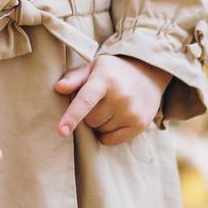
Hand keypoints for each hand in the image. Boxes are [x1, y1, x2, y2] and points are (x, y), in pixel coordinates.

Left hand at [53, 55, 172, 145]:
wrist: (148, 72)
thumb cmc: (113, 71)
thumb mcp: (94, 67)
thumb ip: (74, 77)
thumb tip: (58, 88)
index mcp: (104, 79)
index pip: (85, 100)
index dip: (72, 116)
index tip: (61, 131)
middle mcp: (120, 96)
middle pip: (89, 120)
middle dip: (89, 113)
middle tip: (99, 100)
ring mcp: (131, 111)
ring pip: (100, 130)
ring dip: (100, 123)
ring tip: (110, 106)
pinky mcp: (139, 124)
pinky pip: (111, 140)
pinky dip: (107, 133)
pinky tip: (115, 118)